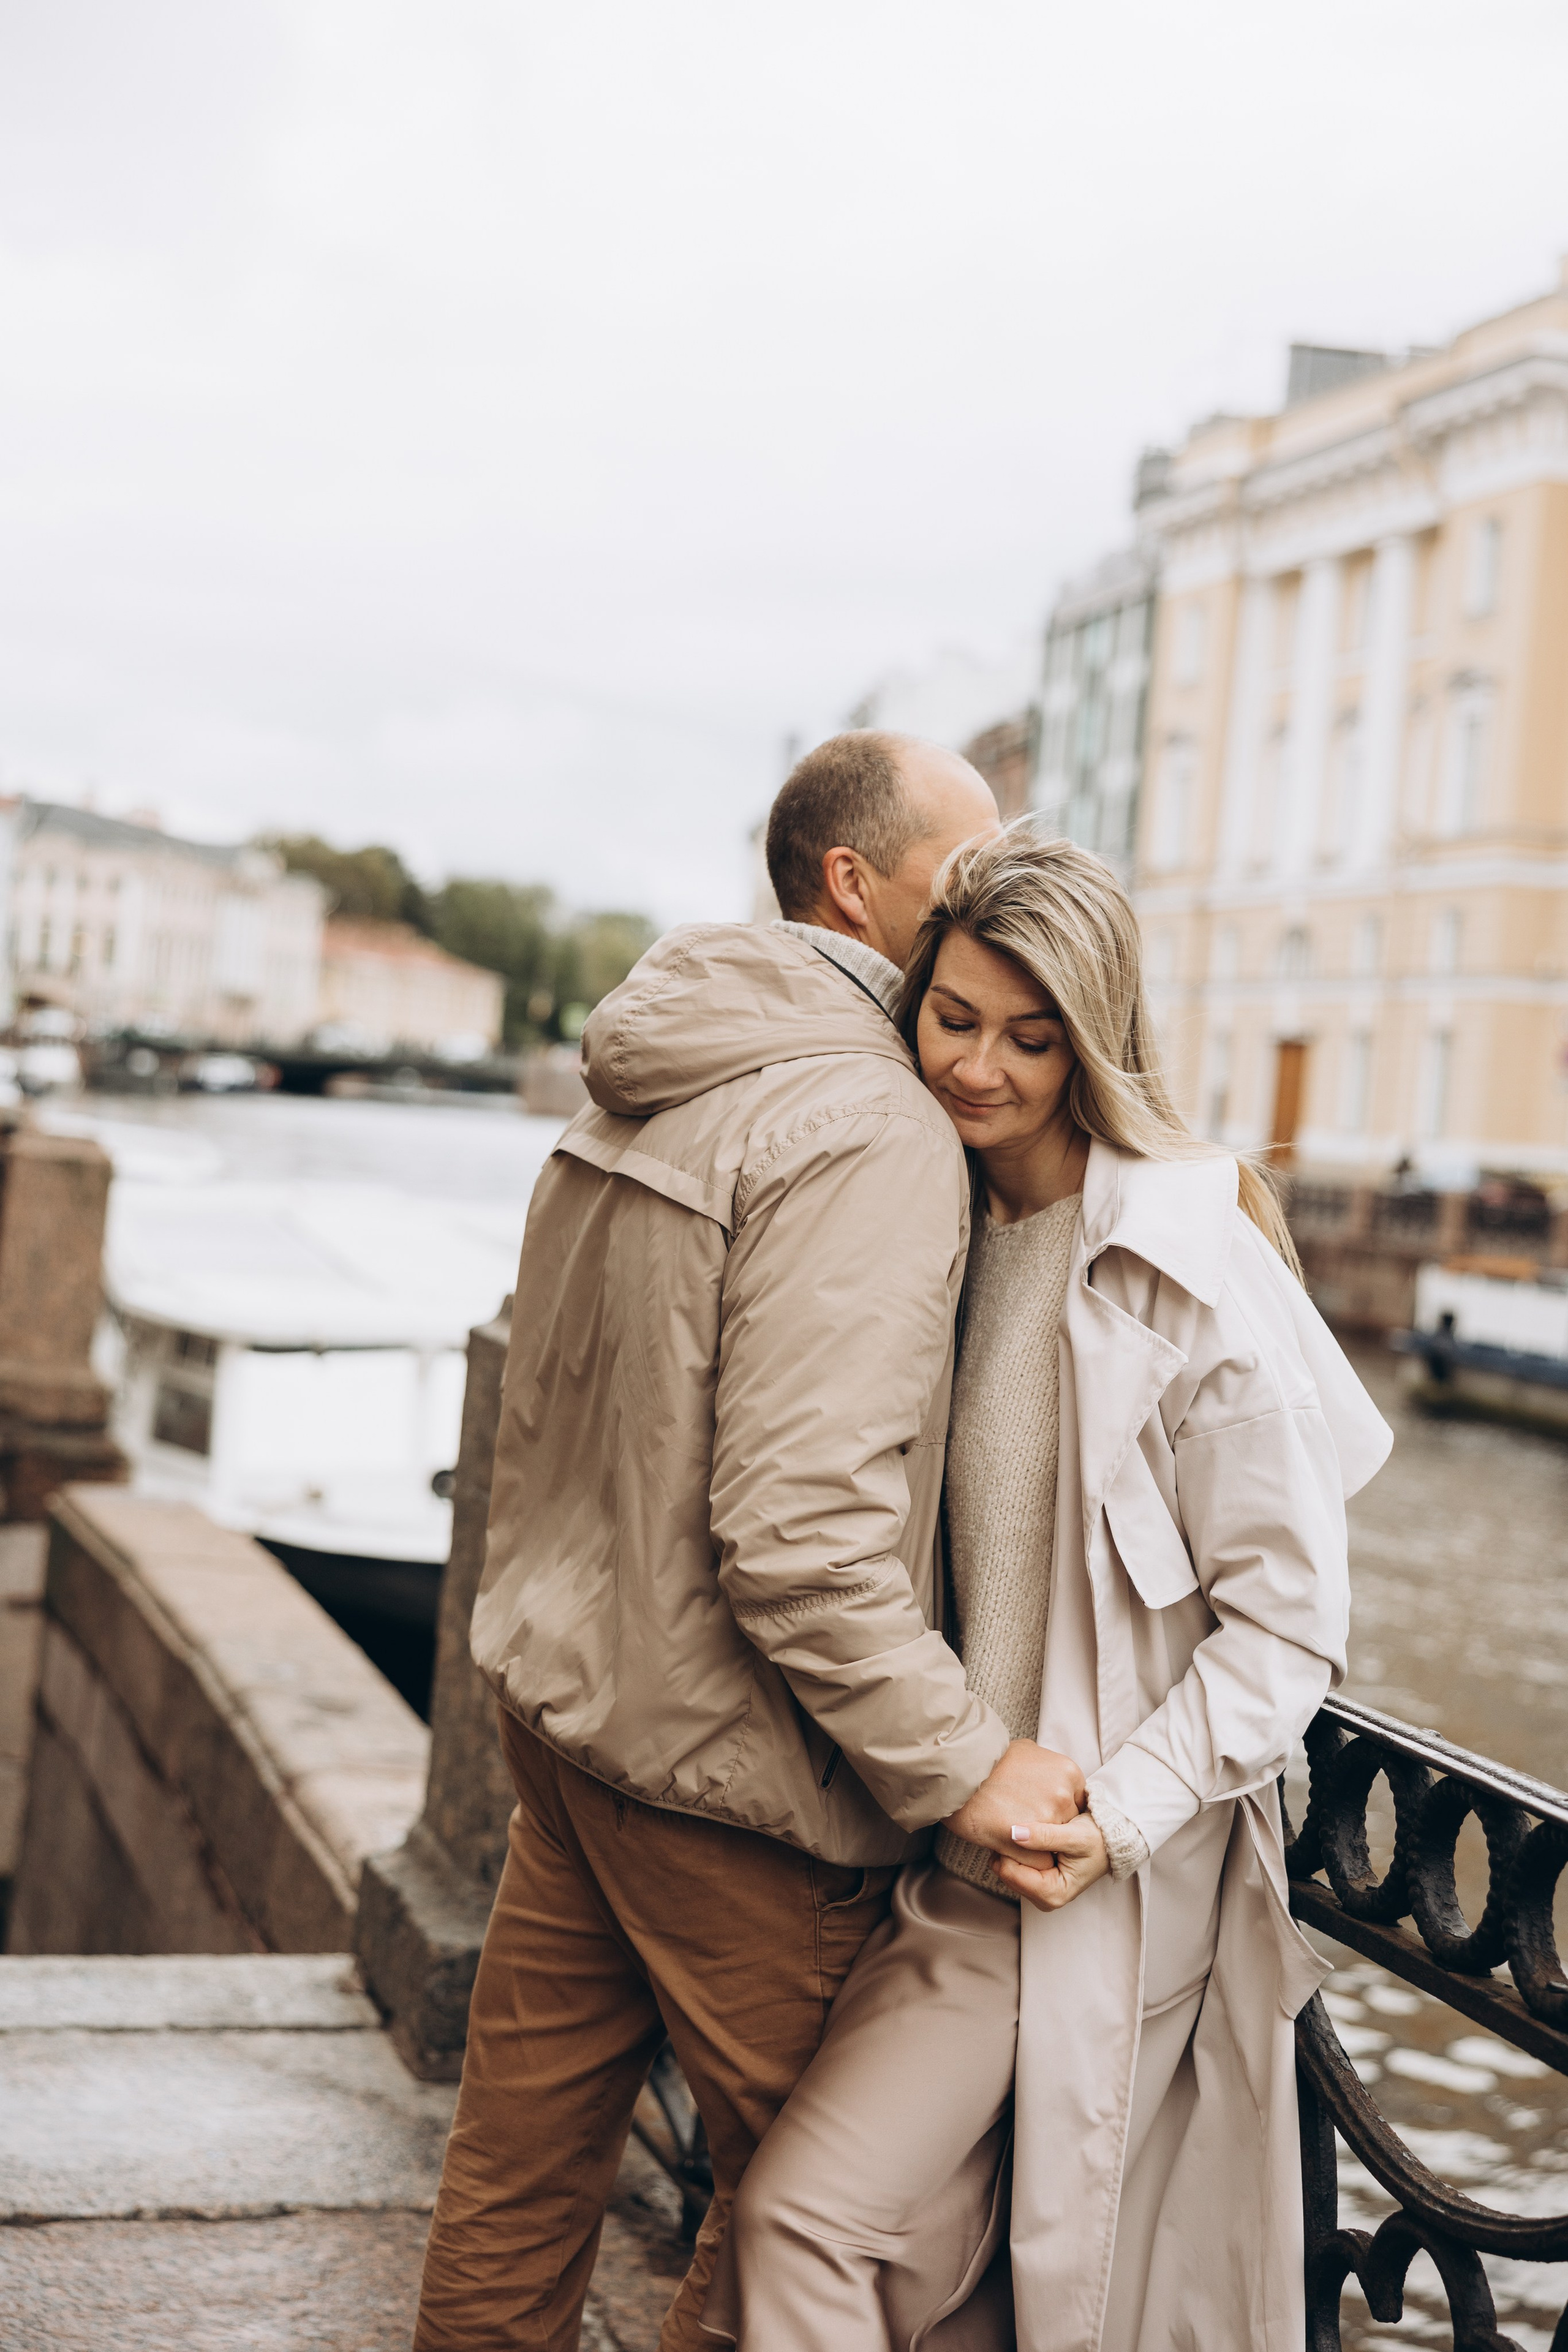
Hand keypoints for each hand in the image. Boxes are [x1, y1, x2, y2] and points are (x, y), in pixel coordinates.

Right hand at [942, 1738, 1085, 1854]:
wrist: (955, 1769)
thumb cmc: (987, 1758)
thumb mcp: (1026, 1750)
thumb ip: (1045, 1766)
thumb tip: (1047, 1775)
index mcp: (1068, 1773)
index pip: (1075, 1805)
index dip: (1058, 1812)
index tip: (1041, 1813)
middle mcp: (1063, 1796)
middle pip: (1067, 1827)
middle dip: (1048, 1829)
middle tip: (1024, 1821)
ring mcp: (1046, 1820)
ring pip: (1054, 1848)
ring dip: (1037, 1846)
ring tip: (1012, 1831)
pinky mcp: (1028, 1842)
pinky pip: (1040, 1864)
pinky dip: (1026, 1860)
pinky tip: (1008, 1845)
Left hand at [993, 1815, 1108, 1911]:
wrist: (1110, 1841)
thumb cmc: (1098, 1840)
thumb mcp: (1075, 1836)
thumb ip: (1045, 1836)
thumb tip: (1014, 1833)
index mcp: (1053, 1894)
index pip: (1011, 1872)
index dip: (1008, 1848)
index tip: (1014, 1824)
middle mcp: (1044, 1897)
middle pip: (1005, 1871)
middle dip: (1008, 1849)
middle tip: (1020, 1824)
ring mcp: (1039, 1890)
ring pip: (1007, 1867)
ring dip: (1012, 1847)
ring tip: (1027, 1828)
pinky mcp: (1037, 1880)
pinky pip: (1014, 1864)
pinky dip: (1016, 1849)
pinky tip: (1027, 1835)